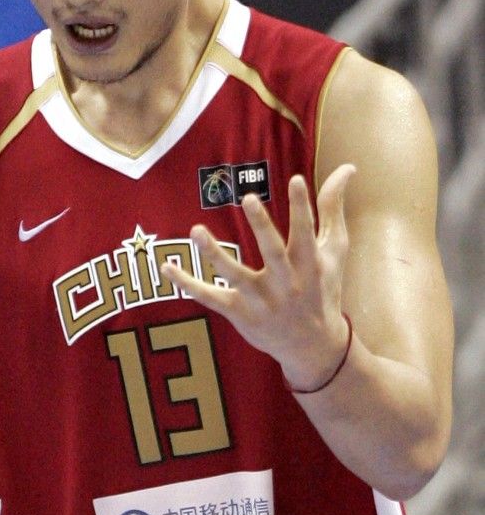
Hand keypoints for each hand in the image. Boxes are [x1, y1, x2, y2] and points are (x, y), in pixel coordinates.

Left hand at [162, 164, 356, 391]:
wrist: (314, 346)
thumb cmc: (322, 288)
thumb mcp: (334, 251)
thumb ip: (333, 209)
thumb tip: (348, 168)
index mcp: (309, 265)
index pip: (306, 232)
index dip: (302, 207)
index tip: (296, 179)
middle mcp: (286, 284)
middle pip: (273, 253)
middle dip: (262, 226)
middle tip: (248, 198)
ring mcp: (260, 301)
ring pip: (235, 276)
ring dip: (214, 254)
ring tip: (196, 229)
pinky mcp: (238, 313)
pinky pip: (209, 297)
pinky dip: (187, 284)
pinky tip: (166, 266)